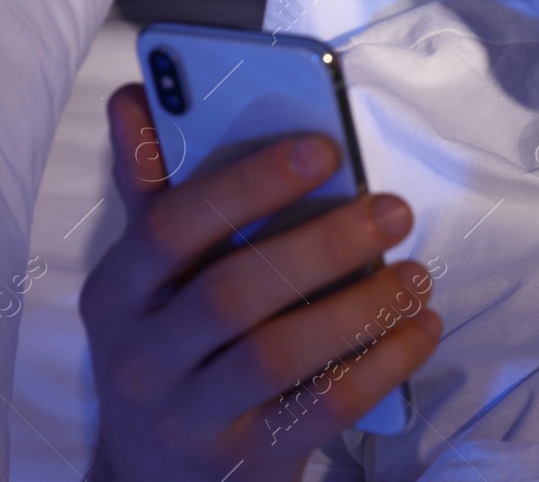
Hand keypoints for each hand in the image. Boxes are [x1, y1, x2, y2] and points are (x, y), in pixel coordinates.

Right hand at [81, 84, 441, 481]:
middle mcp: (140, 355)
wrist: (158, 479)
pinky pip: (323, 408)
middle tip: (396, 209)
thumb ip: (155, 187)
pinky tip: (420, 328)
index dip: (250, 182)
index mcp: (118, 290)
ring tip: (417, 274)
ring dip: (362, 306)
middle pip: (233, 291)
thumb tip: (135, 96)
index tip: (325, 146)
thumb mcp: (152, 276)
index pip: (172, 225)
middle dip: (325, 243)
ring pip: (278, 352)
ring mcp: (187, 415)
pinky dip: (382, 364)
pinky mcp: (243, 457)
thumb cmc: (175, 345)